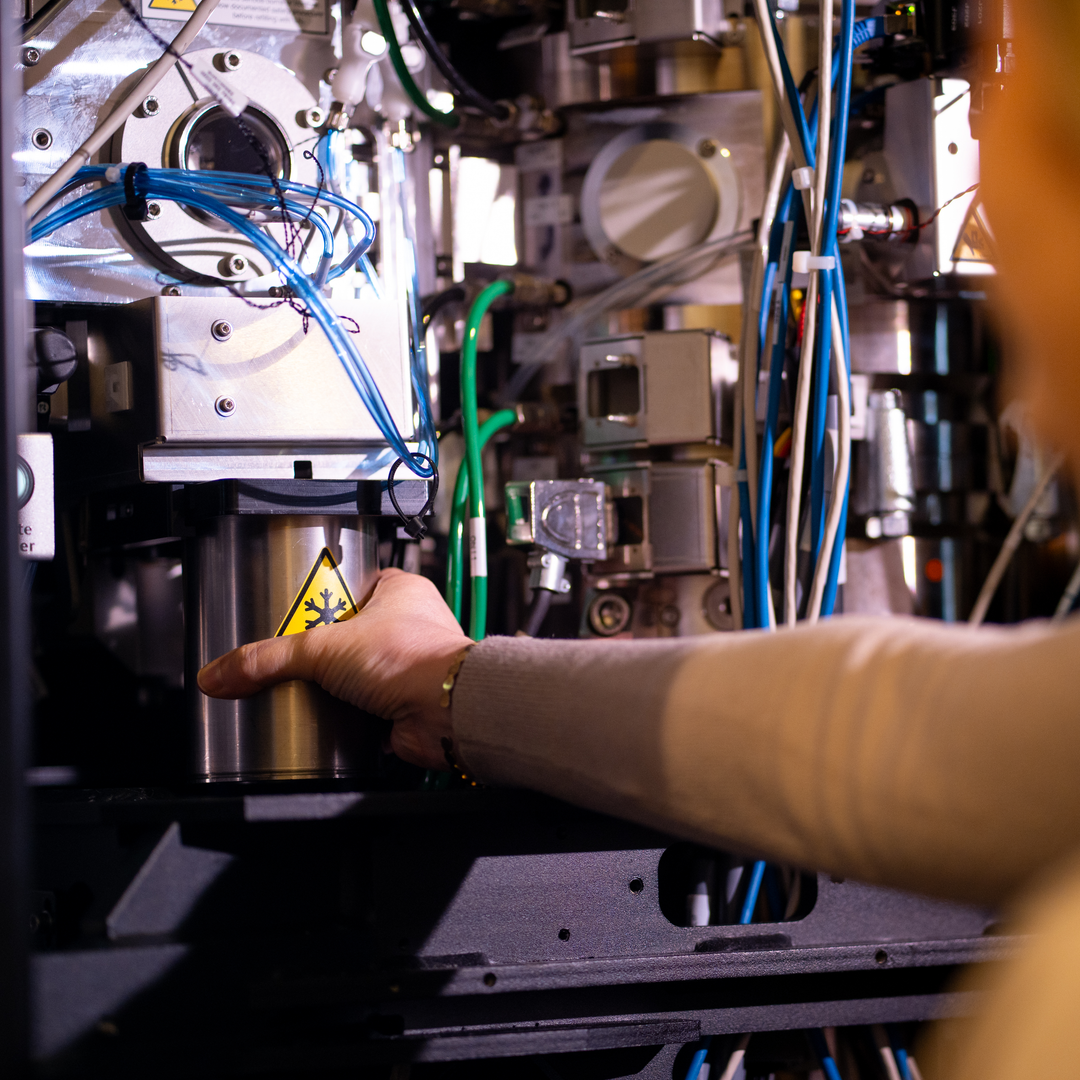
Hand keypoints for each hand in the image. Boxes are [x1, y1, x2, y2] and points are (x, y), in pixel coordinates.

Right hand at [196, 569, 472, 770]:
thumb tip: (221, 672)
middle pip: (347, 633)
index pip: (350, 584)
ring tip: (298, 687)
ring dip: (332, 685)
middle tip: (286, 653)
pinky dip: (344, 718)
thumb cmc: (415, 660)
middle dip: (320, 648)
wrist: (448, 714)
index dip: (320, 594)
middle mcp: (407, 628)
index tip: (291, 605)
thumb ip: (268, 659)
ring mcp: (405, 668)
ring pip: (355, 674)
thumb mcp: (325, 647)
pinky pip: (363, 711)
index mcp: (399, 592)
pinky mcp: (400, 706)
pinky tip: (322, 719)